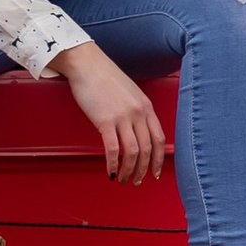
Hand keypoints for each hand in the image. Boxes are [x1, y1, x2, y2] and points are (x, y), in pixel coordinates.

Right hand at [51, 41, 168, 182]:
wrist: (87, 64)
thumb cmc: (105, 77)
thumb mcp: (130, 93)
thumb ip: (137, 111)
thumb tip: (137, 131)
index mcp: (147, 107)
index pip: (159, 139)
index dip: (158, 159)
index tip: (154, 172)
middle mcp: (138, 113)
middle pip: (147, 149)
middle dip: (143, 170)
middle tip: (136, 181)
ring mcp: (122, 117)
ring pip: (132, 152)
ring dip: (128, 170)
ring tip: (123, 179)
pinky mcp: (105, 121)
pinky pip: (113, 149)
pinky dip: (113, 164)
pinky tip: (110, 172)